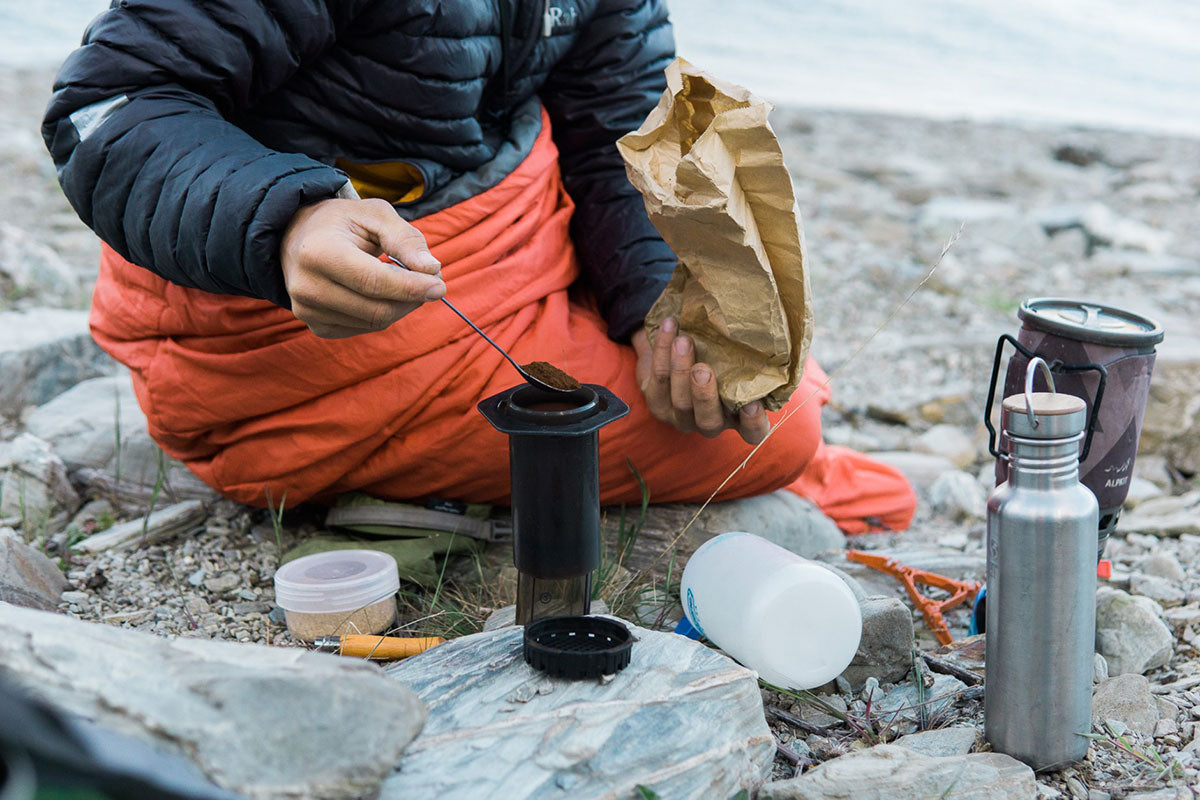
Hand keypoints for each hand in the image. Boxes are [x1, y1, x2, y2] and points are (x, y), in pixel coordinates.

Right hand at [280, 198, 445, 337]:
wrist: (298, 237)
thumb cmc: (343, 222)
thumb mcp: (375, 215)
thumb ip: (405, 239)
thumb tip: (431, 269)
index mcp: (318, 253)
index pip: (373, 282)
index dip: (411, 287)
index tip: (440, 285)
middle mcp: (307, 287)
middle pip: (377, 309)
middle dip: (411, 299)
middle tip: (429, 281)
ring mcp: (308, 311)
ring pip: (374, 323)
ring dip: (400, 306)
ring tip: (404, 282)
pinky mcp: (316, 326)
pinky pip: (363, 328)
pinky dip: (382, 313)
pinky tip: (380, 293)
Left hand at [632, 318, 769, 444]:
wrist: (674, 352)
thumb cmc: (716, 356)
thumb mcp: (733, 357)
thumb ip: (747, 353)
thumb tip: (768, 320)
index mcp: (737, 416)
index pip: (752, 432)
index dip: (753, 424)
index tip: (753, 405)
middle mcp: (710, 422)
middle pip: (708, 421)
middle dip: (704, 396)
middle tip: (702, 370)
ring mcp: (681, 417)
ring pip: (680, 402)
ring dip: (680, 369)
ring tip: (683, 341)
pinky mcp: (657, 404)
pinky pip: (658, 380)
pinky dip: (662, 351)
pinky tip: (669, 327)